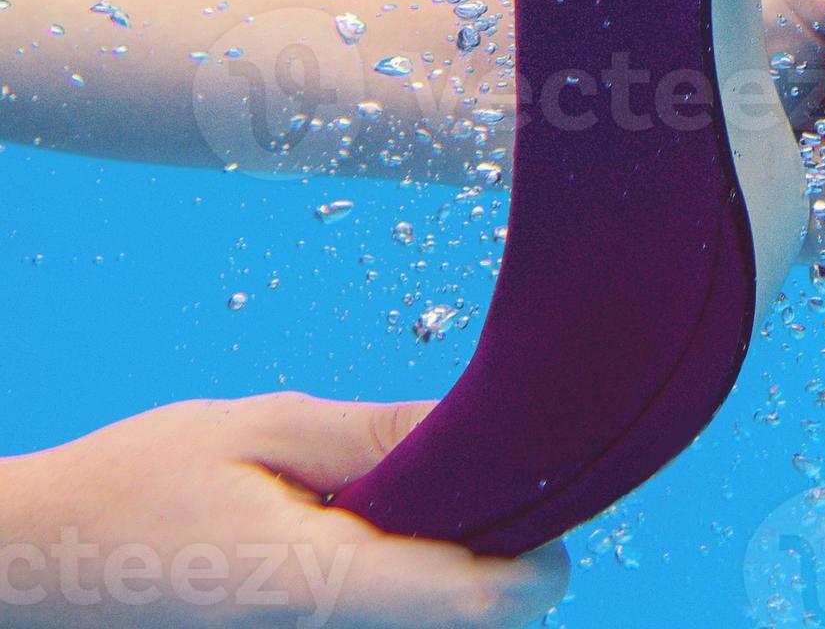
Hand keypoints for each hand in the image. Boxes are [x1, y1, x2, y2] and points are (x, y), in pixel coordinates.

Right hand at [0, 395, 568, 626]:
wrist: (38, 563)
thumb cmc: (140, 485)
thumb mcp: (262, 429)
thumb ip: (374, 439)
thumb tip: (474, 429)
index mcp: (320, 586)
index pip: (475, 603)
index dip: (536, 562)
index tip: (557, 501)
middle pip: (461, 619)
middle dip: (498, 552)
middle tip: (498, 470)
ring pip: (424, 621)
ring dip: (450, 564)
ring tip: (438, 485)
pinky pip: (381, 617)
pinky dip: (406, 578)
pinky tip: (388, 521)